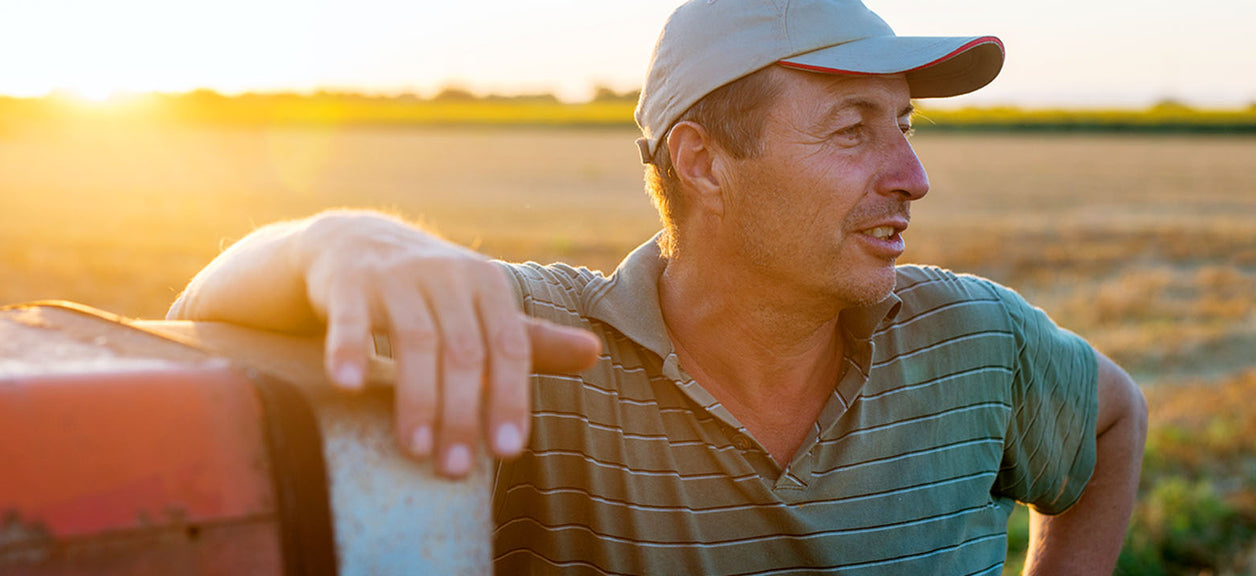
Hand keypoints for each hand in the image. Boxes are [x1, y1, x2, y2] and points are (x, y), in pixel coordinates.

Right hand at [295, 211, 600, 476]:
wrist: (358, 241)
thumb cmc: (434, 290)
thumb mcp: (485, 307)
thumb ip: (532, 340)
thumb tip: (595, 353)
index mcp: (488, 285)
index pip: (509, 348)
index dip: (511, 399)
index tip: (508, 451)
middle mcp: (448, 276)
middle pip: (463, 351)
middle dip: (462, 413)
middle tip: (455, 470)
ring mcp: (397, 276)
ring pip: (414, 339)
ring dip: (416, 397)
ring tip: (416, 450)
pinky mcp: (350, 281)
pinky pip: (350, 318)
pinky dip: (349, 350)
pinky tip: (348, 386)